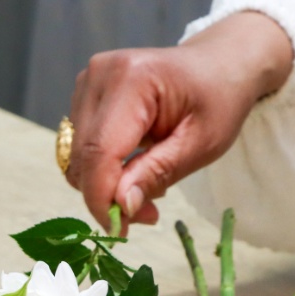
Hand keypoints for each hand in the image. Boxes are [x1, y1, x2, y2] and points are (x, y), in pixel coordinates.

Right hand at [66, 12, 292, 232]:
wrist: (218, 64)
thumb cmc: (217, 99)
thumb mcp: (201, 144)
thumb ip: (157, 174)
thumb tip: (121, 207)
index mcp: (133, 79)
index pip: (99, 151)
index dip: (102, 198)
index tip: (121, 231)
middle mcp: (101, 75)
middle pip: (83, 157)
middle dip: (107, 197)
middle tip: (145, 214)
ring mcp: (88, 83)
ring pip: (77, 158)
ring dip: (104, 185)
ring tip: (145, 187)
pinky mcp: (83, 95)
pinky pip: (80, 149)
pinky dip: (101, 170)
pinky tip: (133, 168)